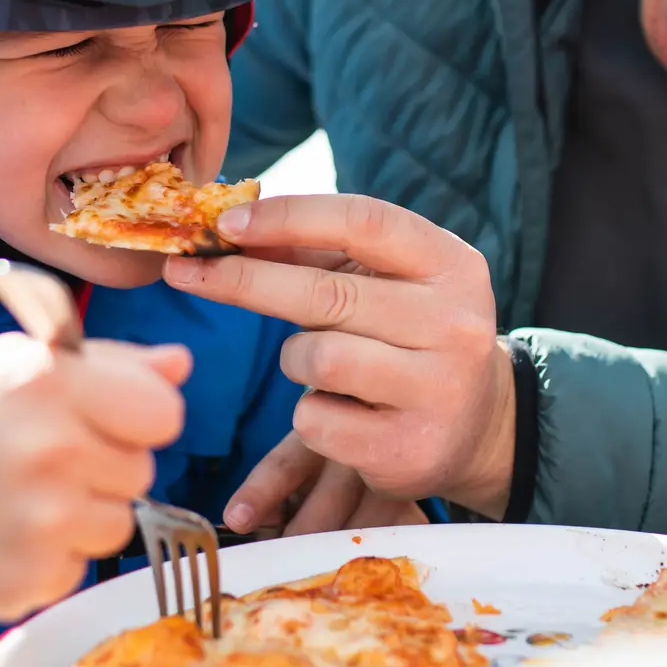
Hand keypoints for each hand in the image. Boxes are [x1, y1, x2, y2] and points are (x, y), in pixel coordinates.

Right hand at [0, 330, 188, 622]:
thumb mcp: (7, 368)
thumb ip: (104, 365)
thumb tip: (179, 365)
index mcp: (48, 381)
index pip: (162, 412)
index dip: (138, 417)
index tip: (104, 420)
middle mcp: (50, 450)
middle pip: (142, 469)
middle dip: (103, 465)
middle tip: (36, 460)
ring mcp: (43, 522)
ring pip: (118, 522)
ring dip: (80, 515)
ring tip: (14, 498)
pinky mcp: (32, 582)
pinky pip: (80, 566)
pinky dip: (49, 557)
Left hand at [166, 194, 516, 516]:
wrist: (480, 425)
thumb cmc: (410, 334)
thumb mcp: (383, 282)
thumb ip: (316, 253)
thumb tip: (230, 228)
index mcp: (451, 265)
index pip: (363, 221)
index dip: (288, 217)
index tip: (227, 223)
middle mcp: (455, 323)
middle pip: (326, 294)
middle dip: (244, 281)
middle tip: (186, 271)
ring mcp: (438, 389)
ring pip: (316, 359)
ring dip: (295, 360)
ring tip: (319, 366)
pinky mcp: (410, 449)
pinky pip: (316, 421)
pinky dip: (309, 415)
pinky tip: (340, 412)